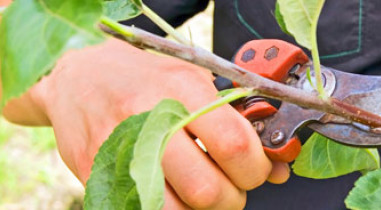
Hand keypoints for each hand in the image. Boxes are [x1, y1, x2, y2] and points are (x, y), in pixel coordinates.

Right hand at [3, 38, 289, 208]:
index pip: (234, 145)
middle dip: (233, 198)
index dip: (256, 168)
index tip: (258, 169)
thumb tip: (279, 168)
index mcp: (181, 90)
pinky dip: (174, 209)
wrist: (81, 78)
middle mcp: (150, 121)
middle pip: (207, 189)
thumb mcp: (198, 85)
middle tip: (233, 186)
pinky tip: (177, 193)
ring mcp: (120, 151)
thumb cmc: (149, 80)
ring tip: (204, 191)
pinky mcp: (97, 175)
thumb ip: (240, 126)